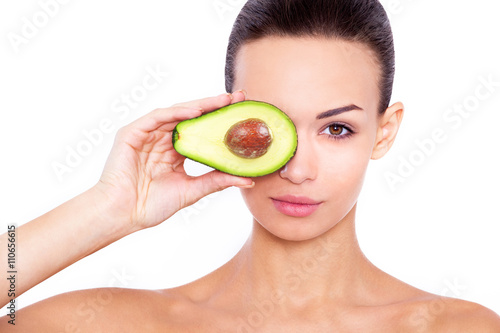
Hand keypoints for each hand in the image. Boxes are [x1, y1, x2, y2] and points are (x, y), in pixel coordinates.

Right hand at [93, 91, 253, 232]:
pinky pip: (157, 117)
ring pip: (177, 113)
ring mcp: (147, 134)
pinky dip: (177, 112)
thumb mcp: (192, 190)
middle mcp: (162, 139)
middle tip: (238, 98)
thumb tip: (247, 179)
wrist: (123, 214)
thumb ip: (217, 181)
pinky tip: (196, 111)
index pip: (201, 131)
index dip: (221, 121)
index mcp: (175, 152)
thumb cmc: (151, 205)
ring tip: (223, 101)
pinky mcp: (133, 132)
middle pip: (192, 118)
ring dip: (200, 106)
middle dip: (215, 107)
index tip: (243, 113)